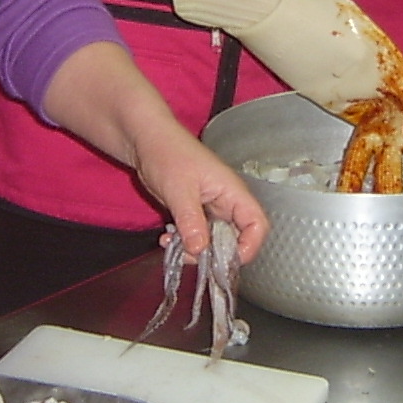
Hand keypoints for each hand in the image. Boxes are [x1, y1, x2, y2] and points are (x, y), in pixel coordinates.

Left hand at [132, 118, 268, 265]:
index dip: (249, 246)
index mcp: (232, 192)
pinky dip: (184, 243)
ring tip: (174, 247)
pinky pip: (197, 235)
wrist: (145, 140)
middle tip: (191, 257)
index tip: (226, 261)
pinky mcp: (195, 212)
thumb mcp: (179, 190)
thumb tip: (200, 250)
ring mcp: (210, 208)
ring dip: (196, 250)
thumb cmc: (167, 153)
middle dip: (216, 254)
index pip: (257, 224)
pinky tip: (167, 240)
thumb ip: (191, 221)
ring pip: (214, 240)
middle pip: (236, 238)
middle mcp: (226, 202)